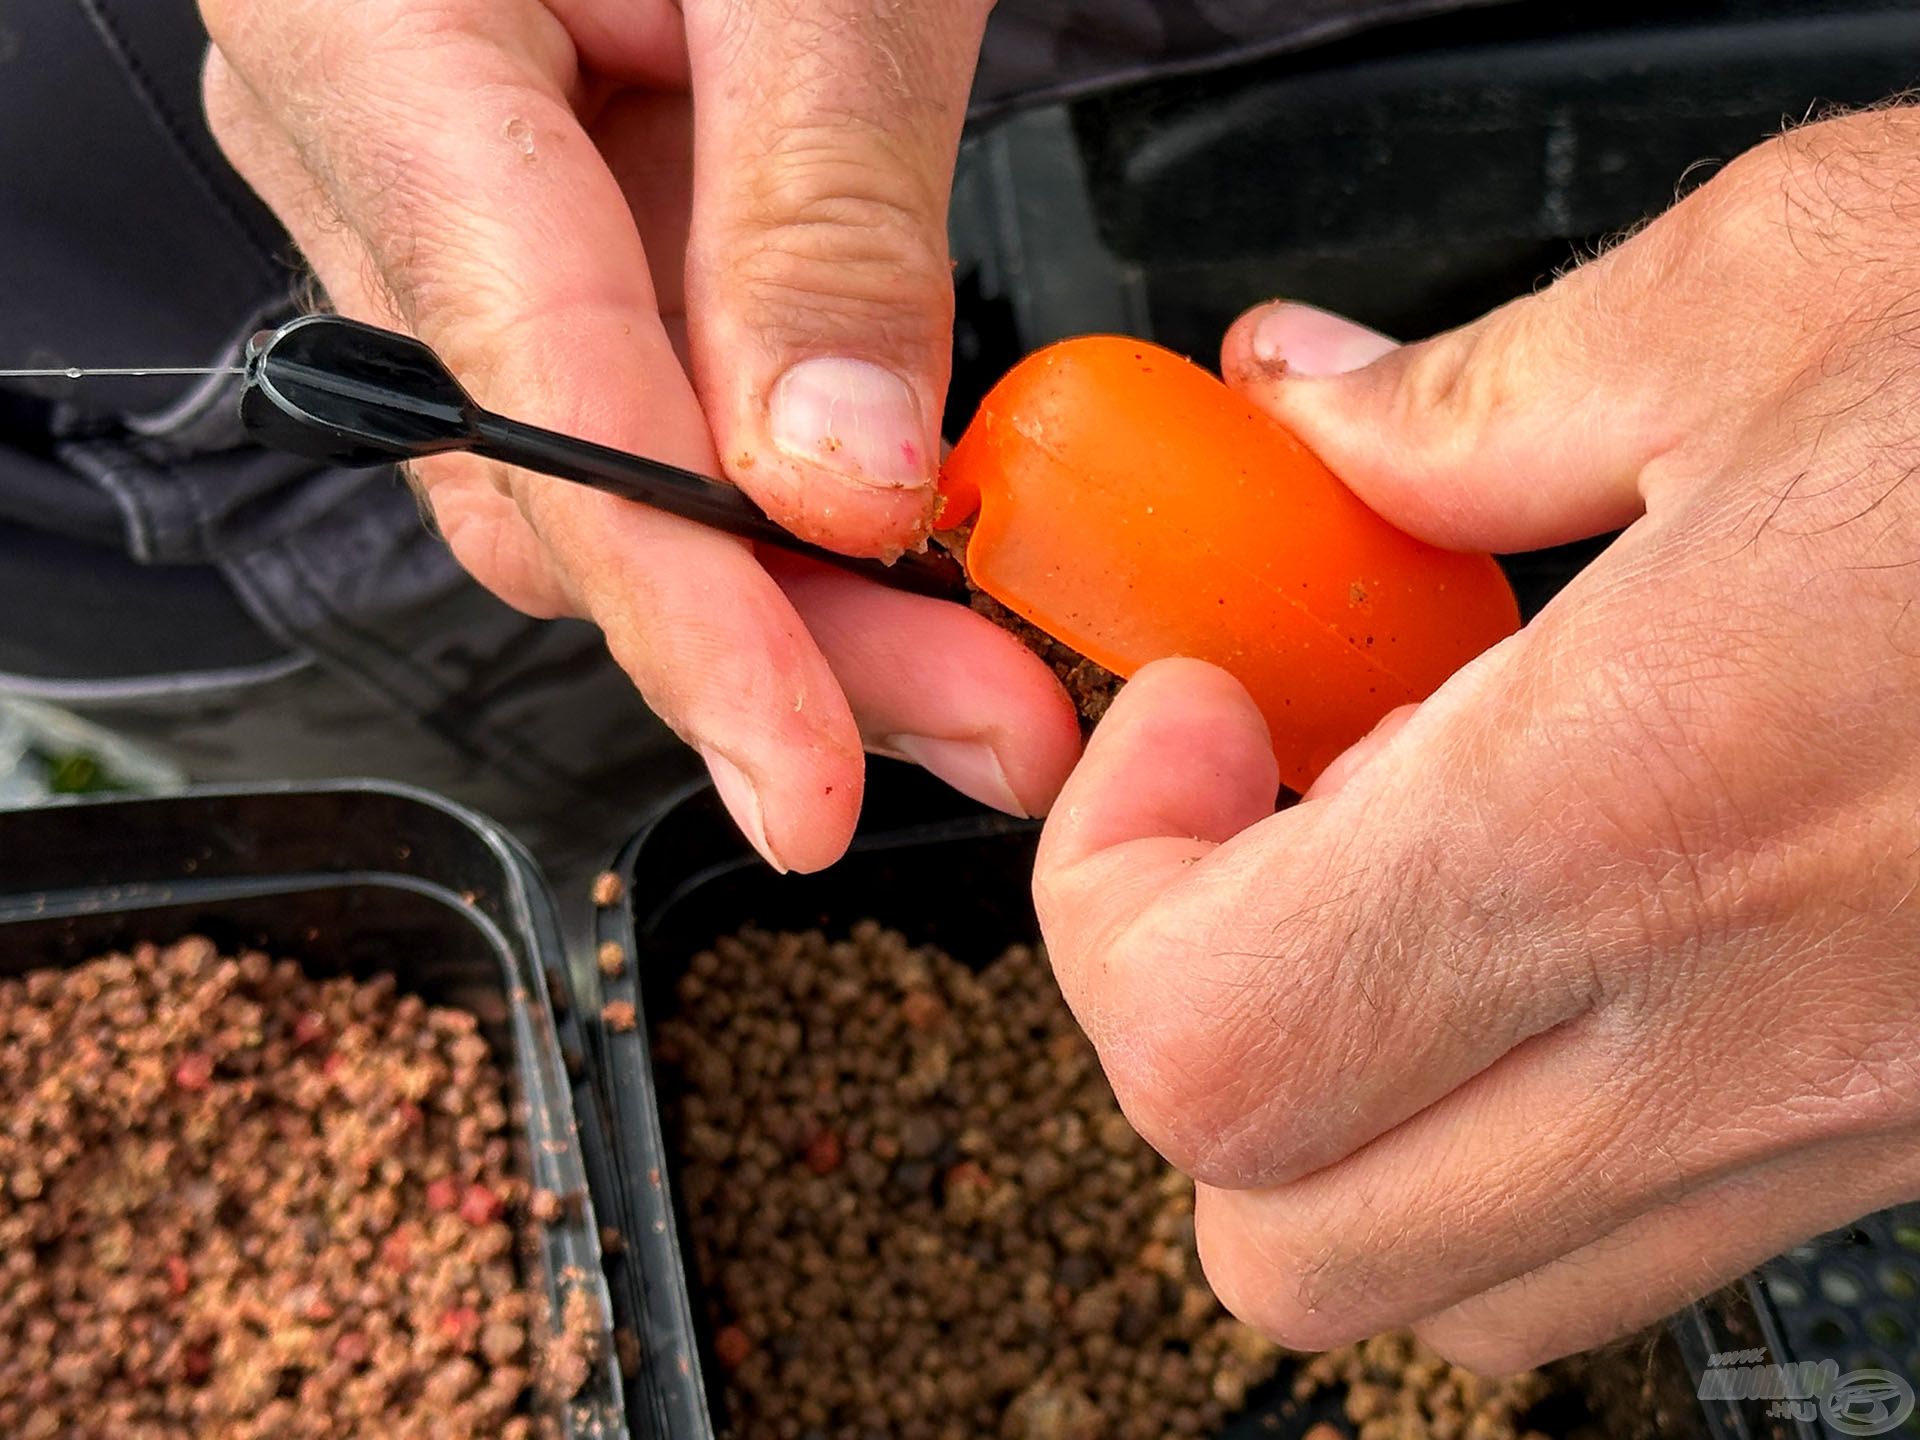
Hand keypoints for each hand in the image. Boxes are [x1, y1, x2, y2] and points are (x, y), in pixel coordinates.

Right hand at [198, 0, 1079, 869]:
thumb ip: (810, 208)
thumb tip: (832, 480)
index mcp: (386, 54)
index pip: (538, 408)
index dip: (692, 626)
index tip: (814, 782)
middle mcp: (375, 157)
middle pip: (562, 488)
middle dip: (781, 643)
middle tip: (989, 724)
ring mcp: (443, 198)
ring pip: (594, 474)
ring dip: (789, 596)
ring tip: (972, 669)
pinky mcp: (534, 216)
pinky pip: (629, 396)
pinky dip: (768, 491)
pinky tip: (886, 542)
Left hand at [1034, 107, 1919, 1370]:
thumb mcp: (1783, 293)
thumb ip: (1475, 396)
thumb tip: (1305, 406)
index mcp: (1649, 806)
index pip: (1210, 1041)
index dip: (1110, 893)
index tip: (1185, 719)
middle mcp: (1742, 1033)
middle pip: (1281, 1239)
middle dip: (1188, 1032)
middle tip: (1247, 826)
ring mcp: (1839, 1124)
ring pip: (1446, 1280)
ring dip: (1336, 1108)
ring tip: (1391, 879)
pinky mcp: (1912, 1132)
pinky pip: (1623, 1240)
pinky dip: (1508, 1125)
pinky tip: (1560, 926)